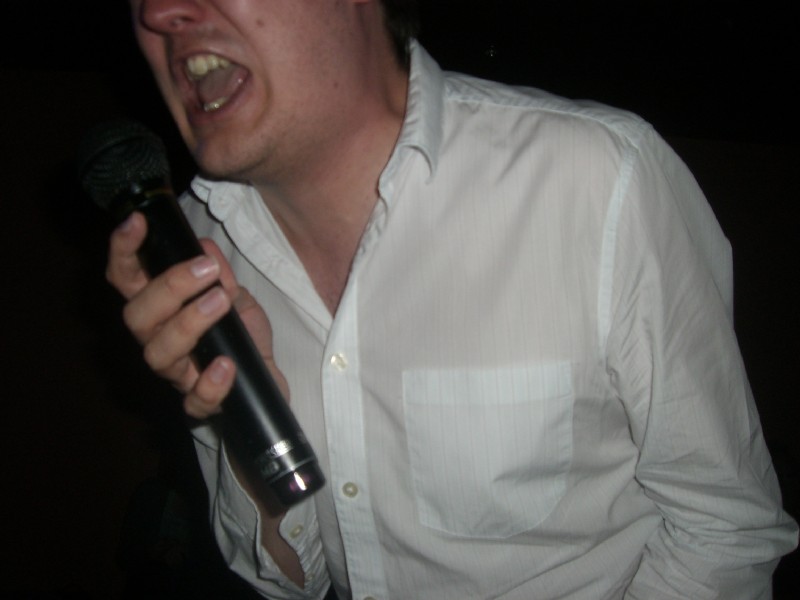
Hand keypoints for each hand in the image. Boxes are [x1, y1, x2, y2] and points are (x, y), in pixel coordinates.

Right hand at [106, 212, 288, 418]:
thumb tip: (204, 247)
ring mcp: (180, 375)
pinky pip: (195, 400)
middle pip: (137, 317)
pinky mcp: (203, 404)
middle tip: (206, 270)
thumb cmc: (243, 339)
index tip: (137, 222)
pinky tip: (226, 364)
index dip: (123, 251)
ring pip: (160, 354)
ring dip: (189, 322)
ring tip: (222, 301)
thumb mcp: (237, 299)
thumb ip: (220, 276)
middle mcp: (160, 341)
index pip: (127, 279)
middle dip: (169, 288)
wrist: (270, 382)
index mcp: (162, 312)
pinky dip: (210, 383)